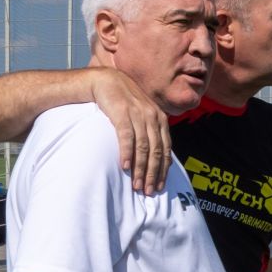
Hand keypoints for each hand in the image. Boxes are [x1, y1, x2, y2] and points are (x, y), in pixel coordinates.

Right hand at [89, 68, 173, 195]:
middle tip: (149, 191)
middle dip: (153, 174)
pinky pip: (127, 137)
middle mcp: (153, 117)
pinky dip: (128, 153)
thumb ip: (150, 132)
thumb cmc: (123, 102)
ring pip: (144, 147)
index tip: (160, 186)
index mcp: (161, 120)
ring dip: (141, 168)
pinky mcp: (122, 112)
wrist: (105, 80)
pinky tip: (125, 166)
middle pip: (157, 151)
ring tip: (137, 185)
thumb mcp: (142, 116)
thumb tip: (156, 158)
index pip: (166, 150)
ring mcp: (139, 114)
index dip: (163, 170)